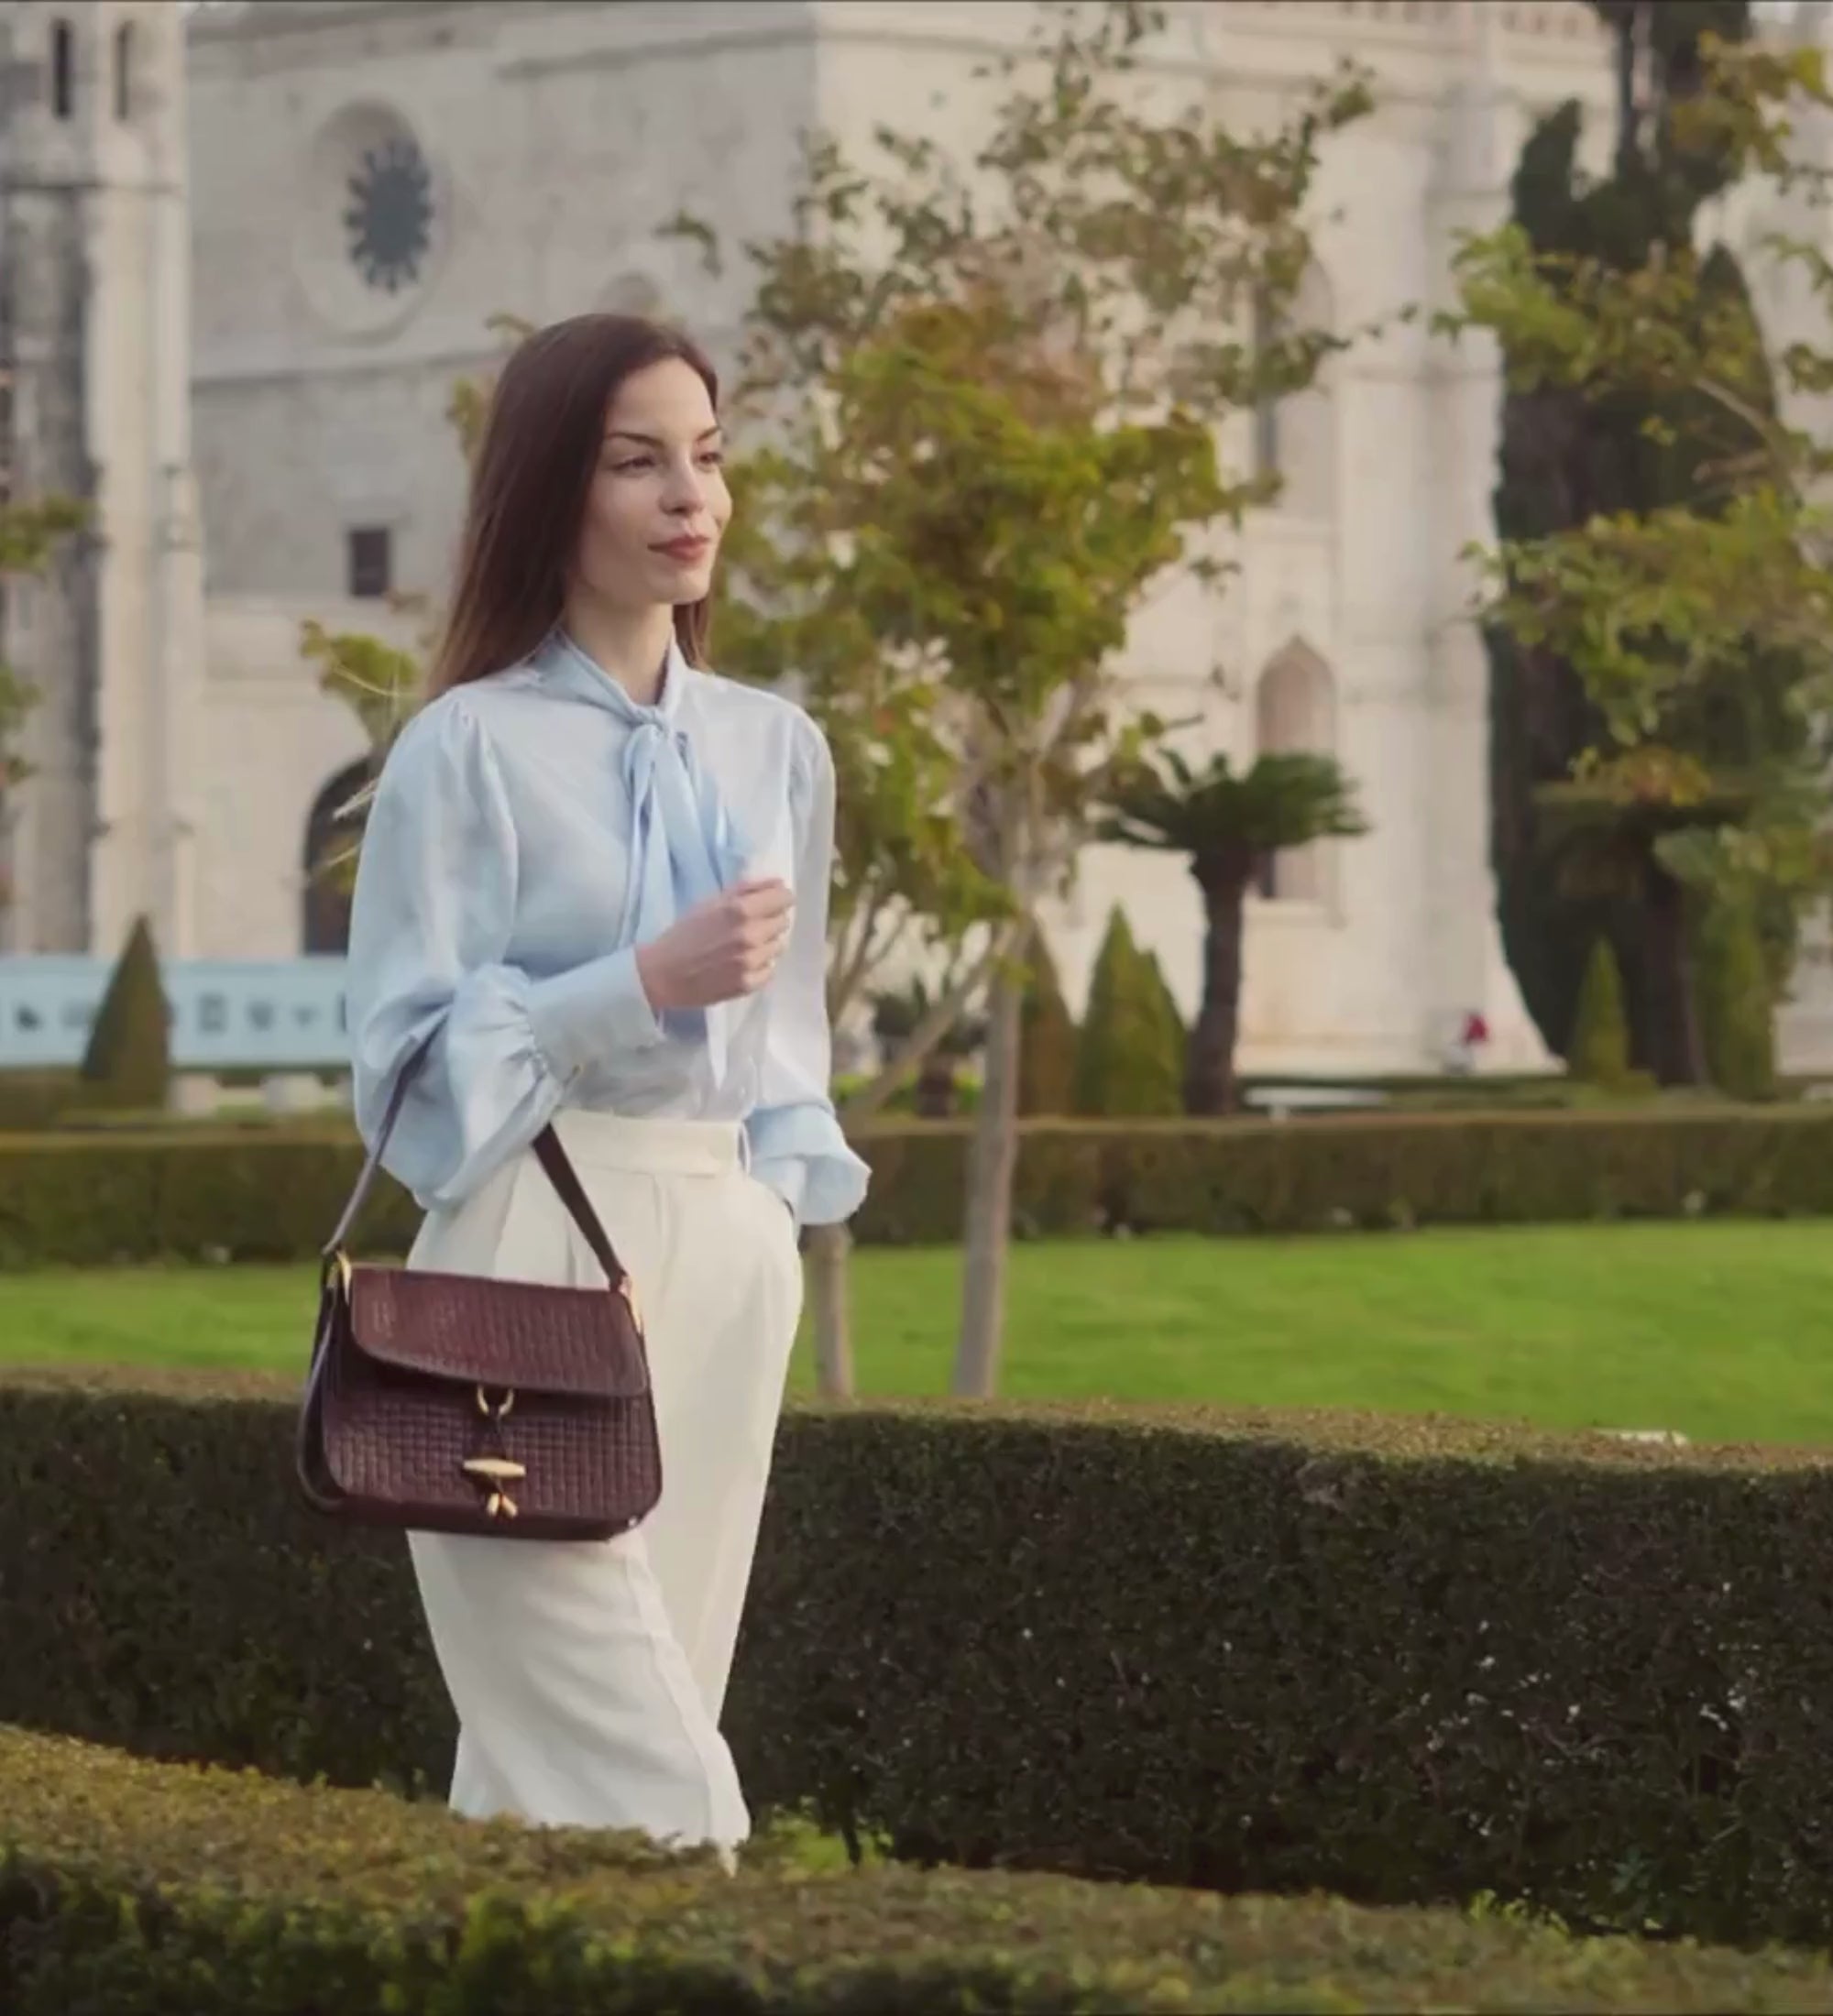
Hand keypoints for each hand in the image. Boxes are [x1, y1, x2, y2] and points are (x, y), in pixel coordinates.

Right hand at [635, 878, 793, 1012]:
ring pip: (778, 946)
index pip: (784, 899)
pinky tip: (741, 964)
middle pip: (783, 922)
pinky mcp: (749, 984)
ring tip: (743, 946)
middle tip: (750, 926)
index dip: (779, 899)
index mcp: (740, 910)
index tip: (771, 902)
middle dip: (770, 920)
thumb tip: (779, 883)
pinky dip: (760, 966)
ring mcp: (751, 962)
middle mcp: (750, 935)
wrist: (663, 974)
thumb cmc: (684, 933)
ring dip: (766, 944)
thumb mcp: (710, 902)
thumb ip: (746, 889)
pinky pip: (770, 969)